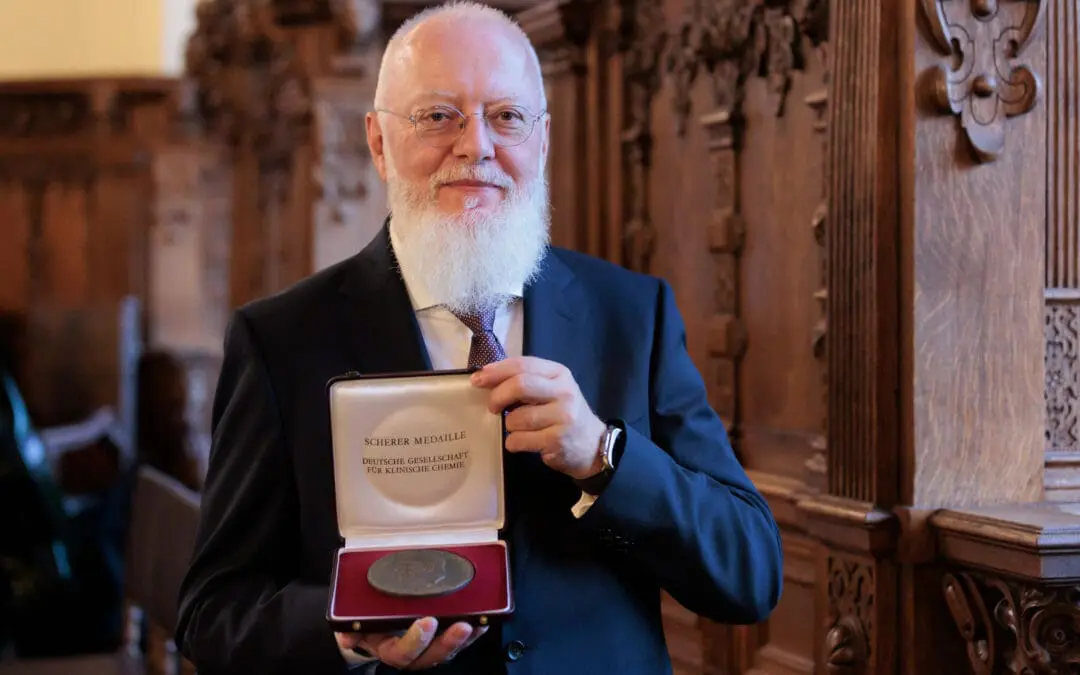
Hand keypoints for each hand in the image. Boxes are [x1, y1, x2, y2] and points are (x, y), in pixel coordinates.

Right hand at [335, 617, 485, 669]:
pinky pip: (460, 641)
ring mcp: (429, 648)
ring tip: (477, 624)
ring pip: (448, 650)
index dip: (415, 641)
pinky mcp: (442, 638)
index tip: (426, 623)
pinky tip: (483, 621)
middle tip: (461, 625)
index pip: (402, 653)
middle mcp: (412, 654)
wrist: (368, 627)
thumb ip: (350, 629)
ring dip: (464, 640)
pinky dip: (473, 633)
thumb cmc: (366, 623)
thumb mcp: (354, 626)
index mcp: (389, 649)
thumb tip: (346, 636)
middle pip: (432, 655)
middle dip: (448, 642)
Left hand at [471, 356, 606, 479]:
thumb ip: (525, 380)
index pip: (523, 365)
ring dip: (508, 424)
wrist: (593, 445)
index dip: (497, 371)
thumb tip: (486, 378)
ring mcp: (563, 417)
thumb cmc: (563, 414)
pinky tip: (521, 442)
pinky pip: (519, 440)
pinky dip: (512, 442)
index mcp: (559, 374)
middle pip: (521, 385)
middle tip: (492, 407)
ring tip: (517, 428)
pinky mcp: (557, 441)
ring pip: (517, 417)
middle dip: (498, 396)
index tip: (478, 379)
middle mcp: (564, 392)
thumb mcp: (552, 390)